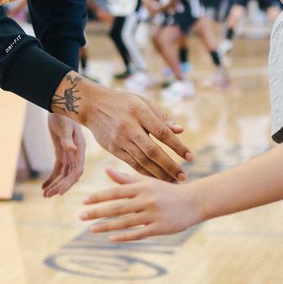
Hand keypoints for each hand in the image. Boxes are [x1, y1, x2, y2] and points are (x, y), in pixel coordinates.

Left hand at [43, 112, 86, 197]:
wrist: (59, 105)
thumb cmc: (64, 114)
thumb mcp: (65, 126)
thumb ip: (68, 139)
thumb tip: (72, 149)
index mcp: (80, 150)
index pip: (77, 171)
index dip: (69, 183)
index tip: (60, 193)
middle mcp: (76, 155)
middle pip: (70, 176)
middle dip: (60, 187)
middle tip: (48, 196)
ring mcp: (69, 155)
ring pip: (63, 175)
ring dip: (55, 185)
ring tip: (44, 195)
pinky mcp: (61, 153)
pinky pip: (57, 169)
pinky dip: (51, 178)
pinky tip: (43, 186)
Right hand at [51, 71, 191, 183]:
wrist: (92, 105)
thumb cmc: (123, 102)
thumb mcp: (142, 102)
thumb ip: (161, 117)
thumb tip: (180, 130)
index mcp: (140, 112)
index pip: (162, 132)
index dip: (178, 146)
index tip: (191, 157)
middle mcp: (129, 127)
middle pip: (153, 151)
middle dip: (170, 166)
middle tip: (183, 177)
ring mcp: (119, 140)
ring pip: (142, 161)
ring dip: (159, 173)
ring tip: (173, 181)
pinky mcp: (113, 149)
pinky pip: (131, 164)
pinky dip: (145, 173)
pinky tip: (156, 179)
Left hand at [80, 167, 201, 240]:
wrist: (194, 201)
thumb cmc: (167, 191)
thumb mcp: (148, 182)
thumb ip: (126, 178)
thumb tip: (106, 171)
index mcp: (142, 187)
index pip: (116, 192)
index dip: (99, 196)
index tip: (83, 201)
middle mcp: (146, 199)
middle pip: (117, 207)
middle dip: (97, 212)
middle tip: (80, 216)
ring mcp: (153, 214)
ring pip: (125, 222)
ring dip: (107, 226)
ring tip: (91, 229)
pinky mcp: (160, 227)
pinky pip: (139, 233)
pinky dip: (124, 236)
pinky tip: (111, 238)